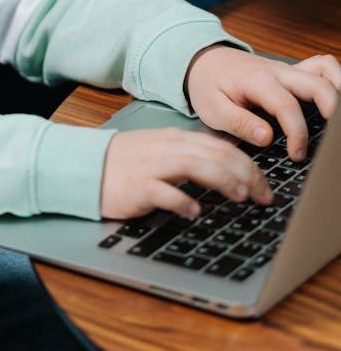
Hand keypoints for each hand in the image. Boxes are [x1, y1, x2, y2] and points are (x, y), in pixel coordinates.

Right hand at [99, 126, 271, 219]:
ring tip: (240, 196)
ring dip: (221, 179)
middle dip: (245, 174)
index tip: (264, 186)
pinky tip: (194, 210)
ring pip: (193, 165)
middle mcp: (167, 148)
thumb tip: (228, 167)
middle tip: (263, 196)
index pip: (221, 147)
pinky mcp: (136, 187)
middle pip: (213, 154)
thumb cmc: (126, 164)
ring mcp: (151, 166)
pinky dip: (181, 200)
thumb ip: (191, 155)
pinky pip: (162, 191)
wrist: (86, 167)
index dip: (248, 165)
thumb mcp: (162, 151)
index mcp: (175, 140)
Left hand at [186, 46, 340, 160]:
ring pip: (326, 71)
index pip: (287, 106)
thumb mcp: (212, 108)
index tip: (297, 155)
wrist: (205, 61)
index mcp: (258, 81)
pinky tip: (335, 101)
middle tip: (330, 141)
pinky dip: (335, 79)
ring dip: (338, 91)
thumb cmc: (208, 85)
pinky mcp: (293, 71)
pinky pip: (322, 67)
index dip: (297, 133)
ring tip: (338, 121)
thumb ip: (239, 123)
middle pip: (318, 85)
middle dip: (332, 111)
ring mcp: (288, 69)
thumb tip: (267, 137)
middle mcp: (278, 71)